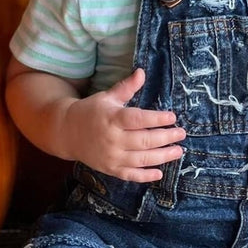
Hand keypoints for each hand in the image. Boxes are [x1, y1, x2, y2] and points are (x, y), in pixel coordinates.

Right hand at [60, 68, 184, 181]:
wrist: (65, 131)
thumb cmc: (91, 111)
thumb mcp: (107, 97)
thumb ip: (126, 87)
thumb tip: (142, 72)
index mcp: (112, 118)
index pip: (138, 119)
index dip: (157, 119)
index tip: (173, 117)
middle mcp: (112, 139)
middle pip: (144, 140)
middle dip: (166, 138)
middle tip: (181, 134)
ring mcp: (111, 156)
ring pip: (141, 159)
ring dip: (162, 157)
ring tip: (178, 151)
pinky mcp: (109, 169)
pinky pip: (129, 175)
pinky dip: (144, 176)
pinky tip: (159, 174)